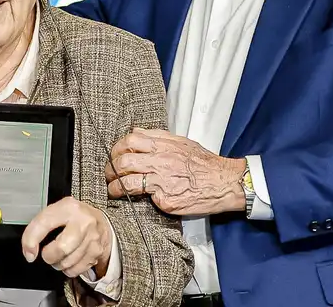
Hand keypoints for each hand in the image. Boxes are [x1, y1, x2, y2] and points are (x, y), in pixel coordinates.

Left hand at [21, 197, 113, 278]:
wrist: (100, 220)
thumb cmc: (73, 217)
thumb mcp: (57, 212)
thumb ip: (40, 227)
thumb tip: (29, 252)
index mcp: (68, 207)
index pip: (44, 223)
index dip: (31, 241)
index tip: (29, 252)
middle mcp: (83, 221)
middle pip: (61, 248)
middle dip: (49, 256)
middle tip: (48, 254)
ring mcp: (93, 237)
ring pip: (68, 262)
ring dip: (59, 264)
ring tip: (60, 255)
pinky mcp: (98, 251)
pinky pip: (77, 269)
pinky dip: (69, 269)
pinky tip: (71, 259)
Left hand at [106, 128, 244, 216]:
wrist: (223, 182)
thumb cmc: (204, 164)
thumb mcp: (182, 142)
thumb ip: (159, 138)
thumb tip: (137, 132)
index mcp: (164, 145)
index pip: (131, 140)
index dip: (118, 148)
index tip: (115, 154)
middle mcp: (161, 160)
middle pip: (124, 159)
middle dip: (111, 167)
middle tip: (109, 173)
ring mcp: (162, 180)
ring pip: (127, 180)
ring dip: (114, 185)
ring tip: (111, 189)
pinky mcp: (165, 199)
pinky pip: (143, 197)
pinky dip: (132, 198)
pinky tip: (127, 200)